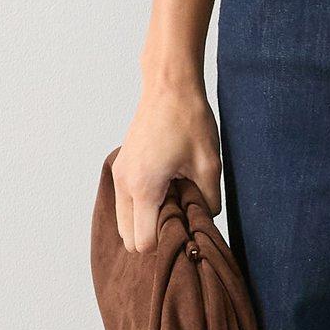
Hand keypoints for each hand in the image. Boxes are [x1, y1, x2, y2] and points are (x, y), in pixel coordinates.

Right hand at [112, 77, 222, 253]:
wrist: (170, 86)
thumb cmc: (189, 120)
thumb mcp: (209, 164)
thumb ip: (207, 201)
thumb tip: (203, 220)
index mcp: (144, 188)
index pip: (144, 243)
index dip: (168, 241)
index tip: (188, 225)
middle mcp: (124, 185)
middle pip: (131, 239)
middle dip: (156, 234)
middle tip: (183, 212)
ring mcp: (119, 175)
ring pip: (126, 222)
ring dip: (148, 220)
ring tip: (175, 197)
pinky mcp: (121, 167)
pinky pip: (126, 203)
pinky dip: (142, 206)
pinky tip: (167, 186)